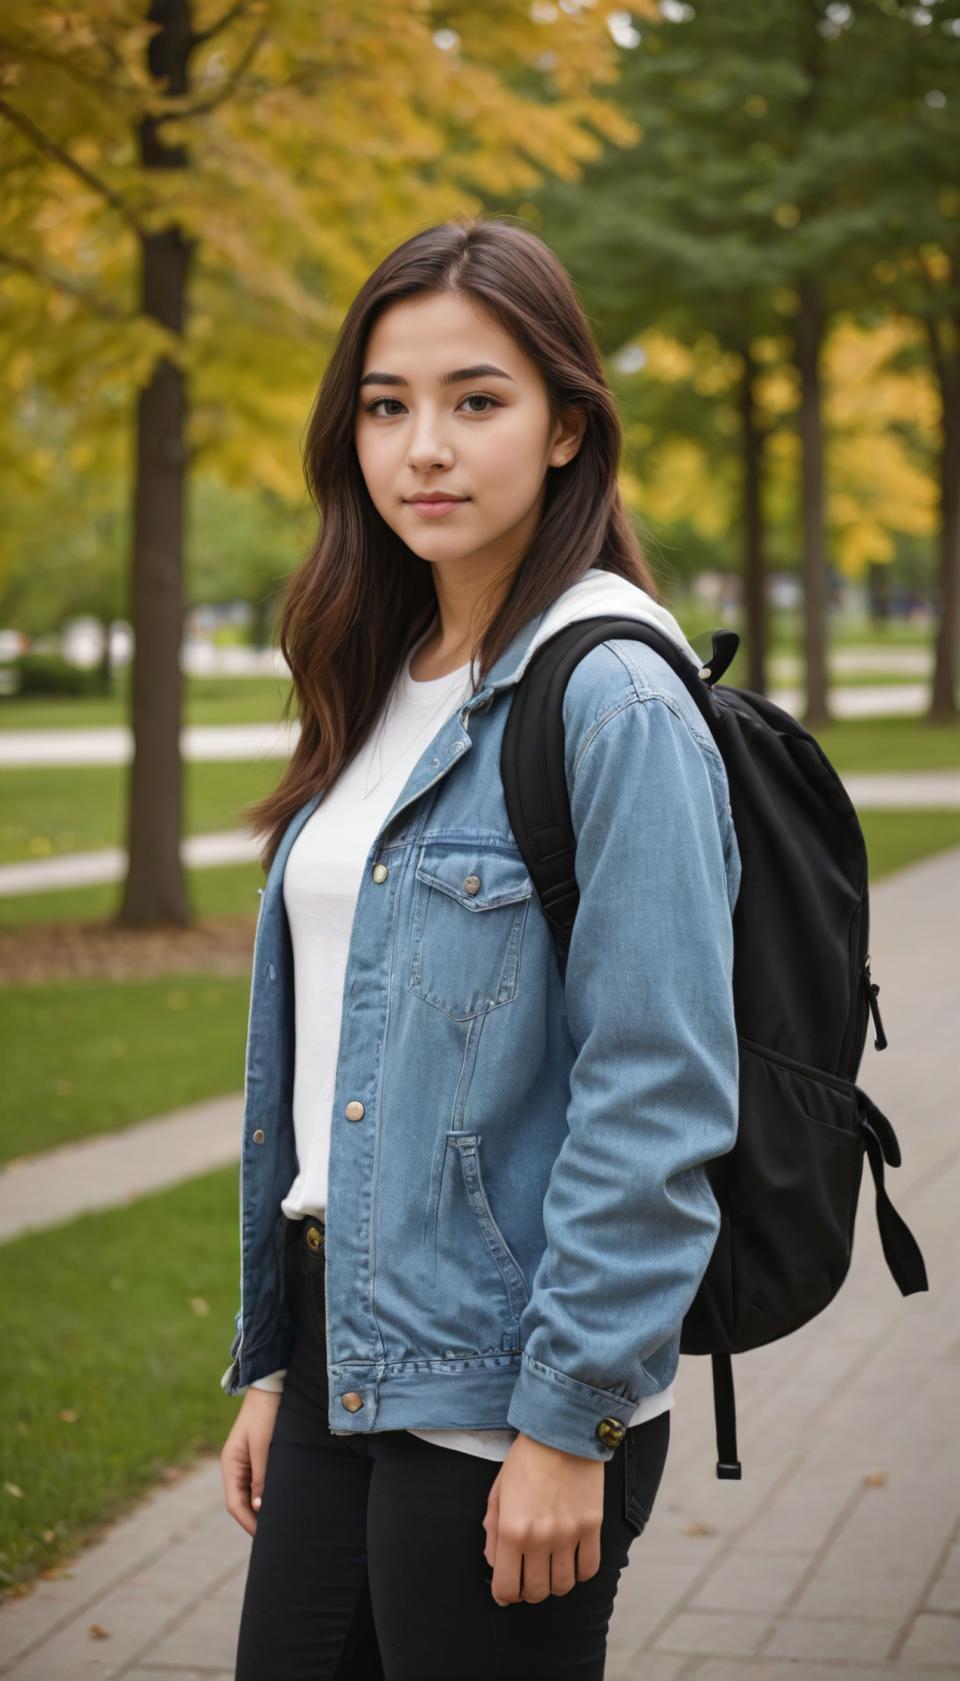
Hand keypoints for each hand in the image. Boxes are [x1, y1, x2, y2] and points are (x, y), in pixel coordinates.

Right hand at [220, 1387, 281, 1535]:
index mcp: (230, 1465)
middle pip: (241, 1503)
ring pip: (250, 1495)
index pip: (235, 1505)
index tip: (266, 1537)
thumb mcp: (264, 1446)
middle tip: (276, 1536)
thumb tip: (259, 1507)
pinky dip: (267, 1495)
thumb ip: (261, 1476)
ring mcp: (245, 1463)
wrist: (271, 1386)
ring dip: (262, 1508)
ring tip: (281, 1523)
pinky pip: (259, 1484)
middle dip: (256, 1520)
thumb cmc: (266, 1414)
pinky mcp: (257, 1458)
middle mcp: (235, 1467)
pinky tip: (281, 1501)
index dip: (249, 1523)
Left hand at [482, 1432, 603, 1605]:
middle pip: (536, 1592)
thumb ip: (492, 1532)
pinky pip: (589, 1569)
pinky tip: (572, 1560)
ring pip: (563, 1586)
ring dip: (555, 1584)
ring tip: (551, 1569)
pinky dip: (579, 1573)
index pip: (506, 1587)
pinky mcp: (592, 1526)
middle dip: (529, 1592)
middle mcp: (540, 1538)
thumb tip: (494, 1564)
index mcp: (511, 1529)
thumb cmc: (525, 1460)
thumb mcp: (498, 1492)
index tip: (507, 1590)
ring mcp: (568, 1534)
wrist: (562, 1431)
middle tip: (529, 1578)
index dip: (504, 1595)